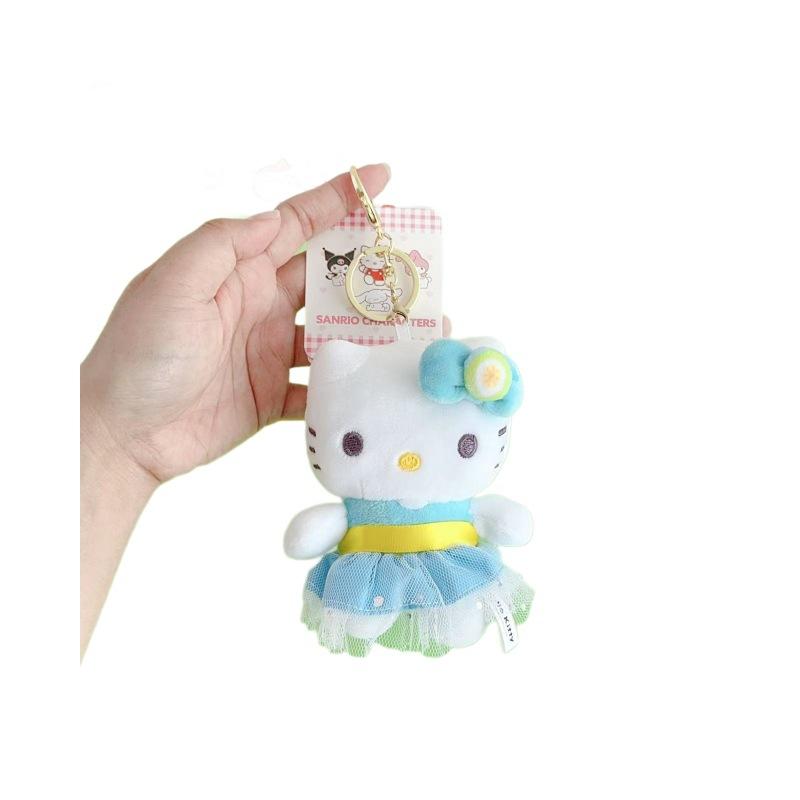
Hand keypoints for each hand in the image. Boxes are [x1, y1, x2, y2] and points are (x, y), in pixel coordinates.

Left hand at [81, 164, 390, 482]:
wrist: (122, 434)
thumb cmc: (138, 353)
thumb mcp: (171, 284)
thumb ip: (222, 245)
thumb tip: (274, 218)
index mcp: (238, 271)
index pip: (297, 225)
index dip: (338, 200)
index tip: (381, 179)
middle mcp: (260, 306)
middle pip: (327, 280)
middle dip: (372, 271)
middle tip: (418, 269)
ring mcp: (269, 353)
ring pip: (333, 335)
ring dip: (372, 334)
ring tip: (415, 332)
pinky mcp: (272, 396)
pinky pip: (320, 389)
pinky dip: (348, 389)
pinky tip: (377, 388)